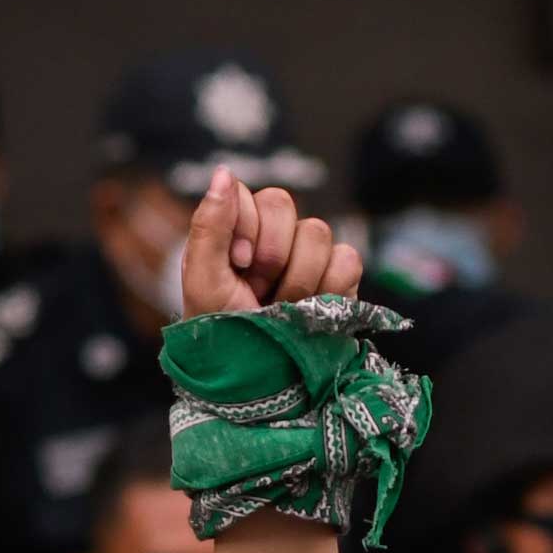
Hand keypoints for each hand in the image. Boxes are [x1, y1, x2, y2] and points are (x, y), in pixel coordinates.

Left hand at [180, 165, 366, 318]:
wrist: (262, 381)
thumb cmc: (224, 333)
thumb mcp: (204, 280)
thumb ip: (210, 224)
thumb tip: (224, 171)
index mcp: (238, 231)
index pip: (252, 195)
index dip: (247, 228)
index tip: (238, 265)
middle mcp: (274, 237)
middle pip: (284, 205)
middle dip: (270, 255)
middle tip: (259, 291)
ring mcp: (310, 257)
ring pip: (318, 233)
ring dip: (298, 279)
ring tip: (282, 309)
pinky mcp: (342, 279)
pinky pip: (348, 259)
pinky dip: (331, 288)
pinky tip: (312, 310)